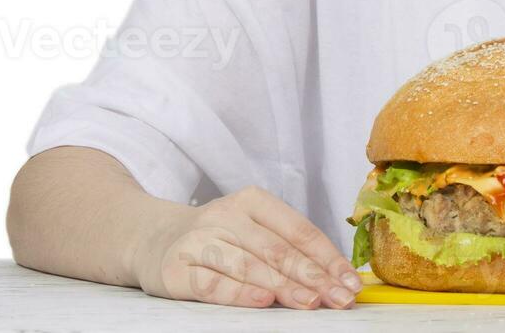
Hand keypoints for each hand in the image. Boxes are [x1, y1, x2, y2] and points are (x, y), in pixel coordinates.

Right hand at [133, 185, 362, 309]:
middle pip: (278, 250)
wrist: (155, 239)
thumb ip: (288, 247)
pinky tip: (263, 302)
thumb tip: (337, 276)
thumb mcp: (252, 229)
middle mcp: (225, 216)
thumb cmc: (218, 238)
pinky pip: (213, 284)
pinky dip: (239, 293)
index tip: (349, 281)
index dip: (327, 257)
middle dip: (314, 276)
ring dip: (285, 287)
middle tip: (339, 298)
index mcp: (252, 201)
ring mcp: (199, 241)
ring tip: (312, 302)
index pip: (298, 230)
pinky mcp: (176, 269)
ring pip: (249, 266)